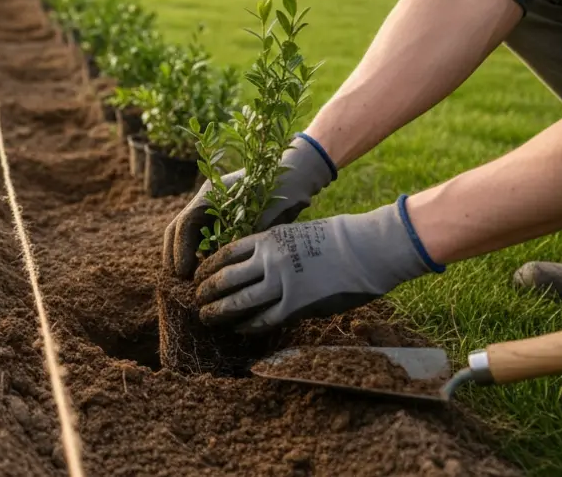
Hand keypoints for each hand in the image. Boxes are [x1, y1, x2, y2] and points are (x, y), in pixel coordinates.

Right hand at [162, 134, 336, 279]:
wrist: (297, 176)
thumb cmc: (281, 190)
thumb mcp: (263, 216)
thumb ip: (244, 238)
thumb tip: (225, 266)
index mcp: (210, 195)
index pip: (184, 224)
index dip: (181, 250)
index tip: (184, 273)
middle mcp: (206, 201)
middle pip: (178, 230)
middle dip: (175, 256)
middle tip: (179, 282)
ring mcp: (213, 209)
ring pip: (188, 235)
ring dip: (186, 257)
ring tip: (190, 282)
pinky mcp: (222, 219)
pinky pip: (203, 239)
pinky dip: (201, 255)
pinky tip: (208, 274)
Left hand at [192, 197, 443, 333]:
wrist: (366, 248)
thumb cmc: (336, 238)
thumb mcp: (296, 233)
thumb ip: (273, 248)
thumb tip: (256, 264)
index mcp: (267, 239)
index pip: (225, 253)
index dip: (208, 266)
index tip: (197, 275)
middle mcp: (269, 261)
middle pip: (225, 278)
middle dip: (206, 291)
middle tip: (195, 299)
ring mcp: (282, 284)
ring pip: (238, 301)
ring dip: (218, 311)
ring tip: (205, 317)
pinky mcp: (297, 305)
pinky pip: (264, 319)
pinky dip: (247, 325)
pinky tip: (238, 328)